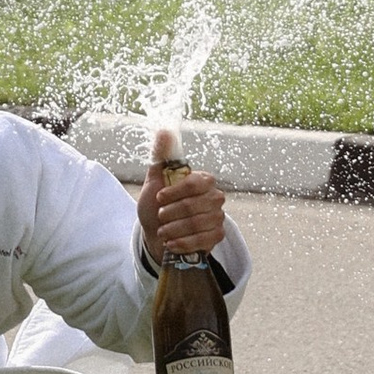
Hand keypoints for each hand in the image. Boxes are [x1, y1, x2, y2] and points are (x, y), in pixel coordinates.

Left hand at [139, 124, 225, 262]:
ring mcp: (218, 217)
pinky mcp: (217, 236)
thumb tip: (164, 130)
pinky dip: (182, 243)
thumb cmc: (157, 205)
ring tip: (163, 231)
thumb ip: (161, 156)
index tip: (159, 198)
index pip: (194, 183)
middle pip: (194, 206)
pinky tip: (171, 243)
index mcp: (202, 180)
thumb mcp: (155, 180)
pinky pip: (202, 240)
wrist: (157, 234)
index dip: (174, 192)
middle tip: (160, 217)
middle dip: (171, 214)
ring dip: (174, 230)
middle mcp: (215, 197)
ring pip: (197, 224)